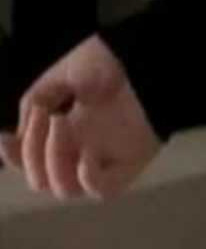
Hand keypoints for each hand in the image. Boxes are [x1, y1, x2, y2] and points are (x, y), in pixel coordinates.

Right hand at [0, 34, 162, 201]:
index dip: (13, 156)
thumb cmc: (109, 62)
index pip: (30, 160)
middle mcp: (82, 148)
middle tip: (46, 114)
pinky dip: (88, 179)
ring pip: (66, 190)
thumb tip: (20, 132)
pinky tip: (85, 156)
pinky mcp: (131, 163)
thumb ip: (36, 101)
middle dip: (31, 153)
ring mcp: (106, 158)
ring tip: (62, 122)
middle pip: (43, 179)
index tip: (4, 137)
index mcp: (65, 130)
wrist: (148, 58)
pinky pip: (104, 190)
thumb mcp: (61, 76)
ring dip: (52, 162)